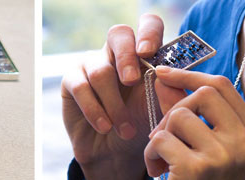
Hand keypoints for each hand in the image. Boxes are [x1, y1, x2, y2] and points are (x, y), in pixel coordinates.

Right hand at [61, 13, 166, 178]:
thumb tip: (171, 81)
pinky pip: (82, 87)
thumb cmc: (143, 126)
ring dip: (115, 104)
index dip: (148, 33)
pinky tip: (105, 127)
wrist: (118, 154)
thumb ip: (171, 95)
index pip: (148, 25)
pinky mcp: (73, 80)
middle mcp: (119, 52)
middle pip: (119, 34)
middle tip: (132, 81)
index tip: (148, 53)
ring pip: (101, 70)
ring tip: (125, 130)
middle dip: (126, 58)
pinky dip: (96, 110)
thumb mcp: (162, 112)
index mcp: (146, 53)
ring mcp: (94, 63)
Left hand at [144, 66, 244, 178]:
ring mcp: (224, 156)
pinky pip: (161, 140)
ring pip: (178, 117)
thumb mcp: (209, 148)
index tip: (163, 73)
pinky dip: (151, 156)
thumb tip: (165, 76)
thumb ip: (193, 113)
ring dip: (160, 137)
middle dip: (175, 108)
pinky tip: (159, 173)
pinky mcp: (198, 169)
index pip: (222, 86)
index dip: (189, 75)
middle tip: (166, 134)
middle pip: (202, 94)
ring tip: (163, 161)